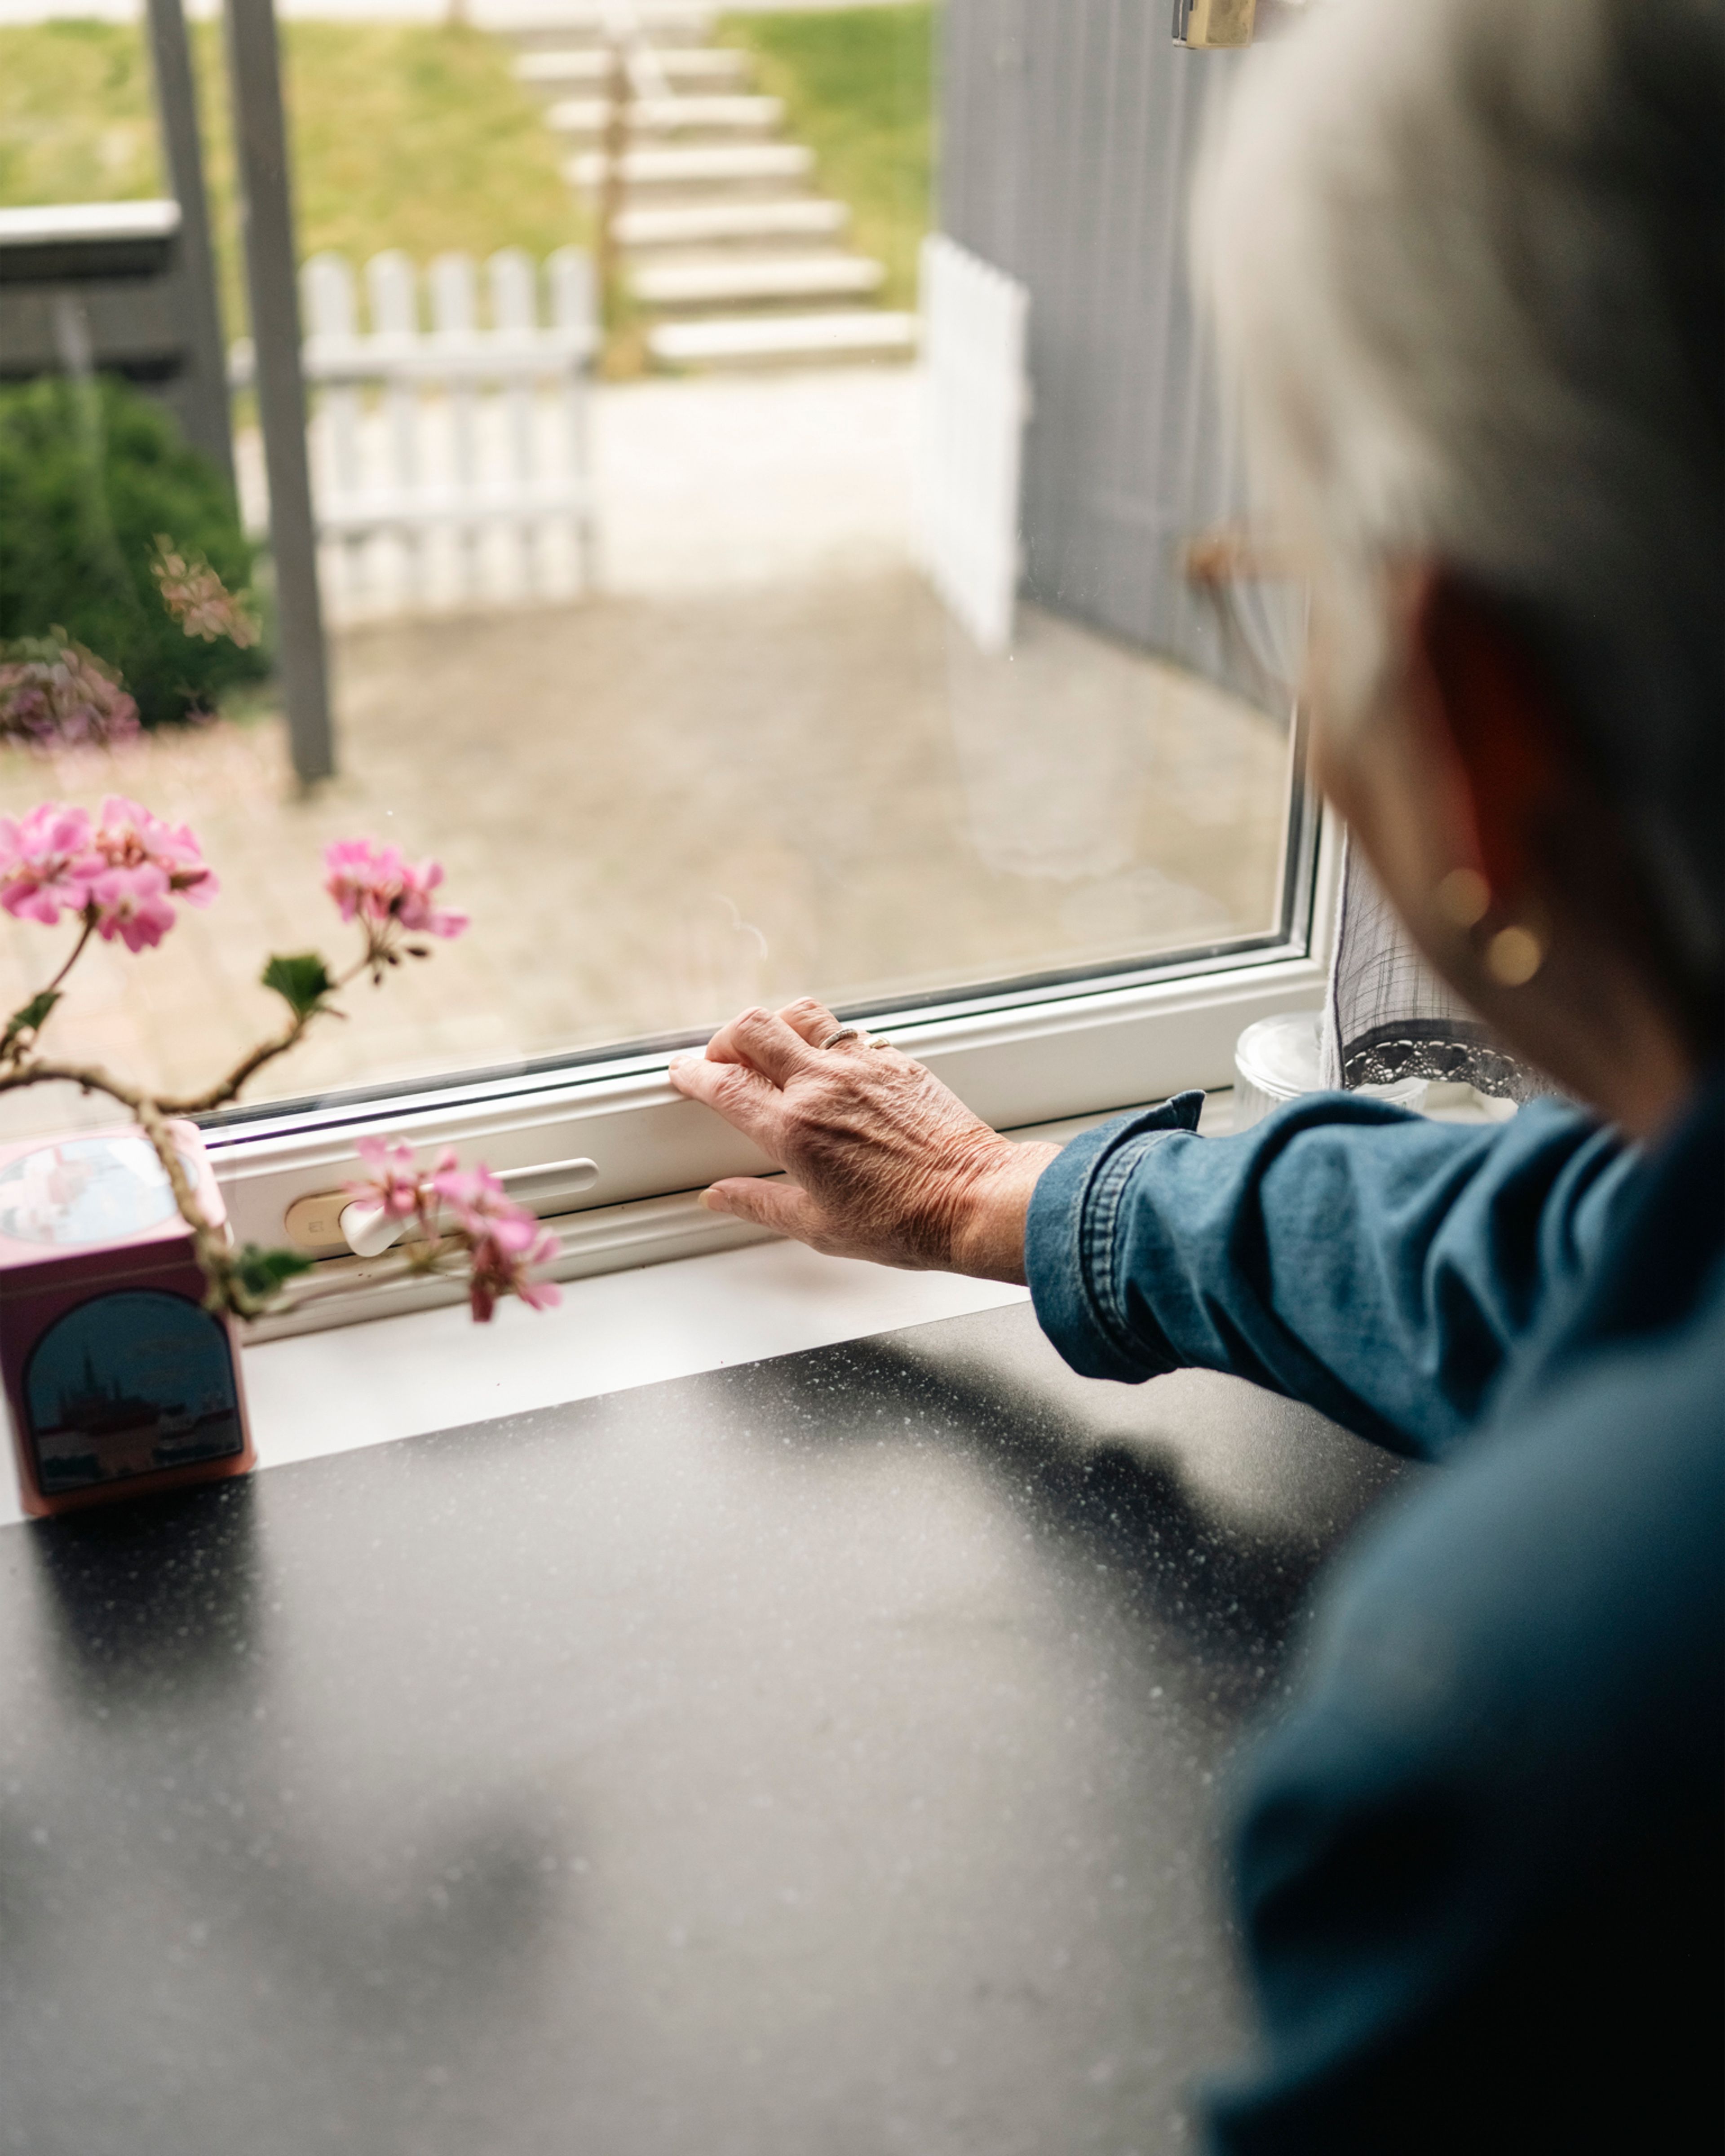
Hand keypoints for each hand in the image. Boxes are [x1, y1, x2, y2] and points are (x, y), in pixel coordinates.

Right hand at [667, 998, 1057, 1282]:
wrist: (975, 1199)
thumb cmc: (903, 1223)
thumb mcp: (818, 1228)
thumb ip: (759, 1204)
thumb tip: (717, 1195)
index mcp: (794, 1129)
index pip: (724, 1084)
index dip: (693, 1073)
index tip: (681, 1072)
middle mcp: (823, 1085)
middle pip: (752, 1027)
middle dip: (725, 1038)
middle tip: (723, 1061)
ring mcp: (862, 1066)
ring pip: (801, 1014)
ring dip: (776, 1026)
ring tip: (773, 1053)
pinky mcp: (897, 1061)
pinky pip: (848, 1034)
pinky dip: (825, 1042)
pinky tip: (830, 1070)